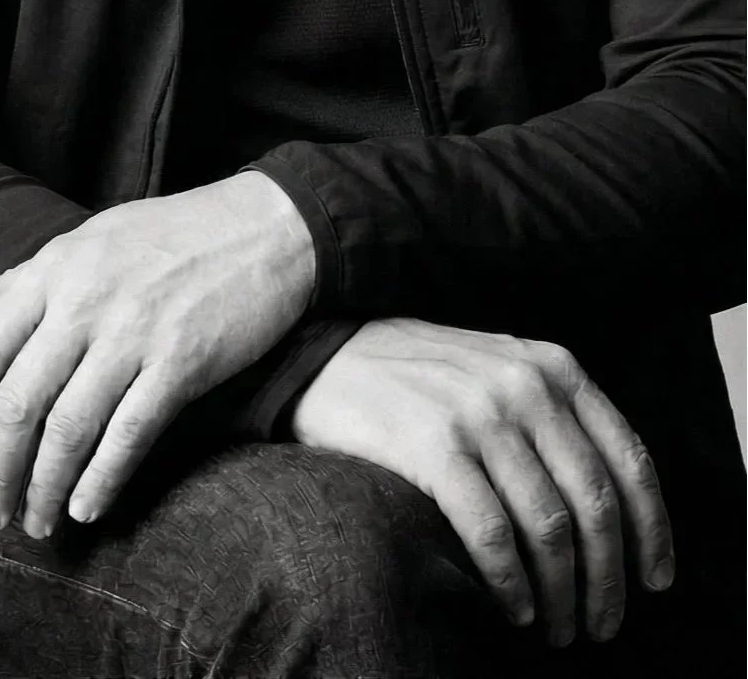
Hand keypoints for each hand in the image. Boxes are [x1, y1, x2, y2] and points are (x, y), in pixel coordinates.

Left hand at [0, 171, 313, 536]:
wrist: (263, 227)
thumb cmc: (168, 235)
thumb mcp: (84, 243)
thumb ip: (14, 282)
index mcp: (53, 269)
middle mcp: (86, 299)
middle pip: (19, 400)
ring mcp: (134, 330)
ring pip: (70, 426)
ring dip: (45, 487)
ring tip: (36, 524)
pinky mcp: (182, 360)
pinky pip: (130, 432)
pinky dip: (102, 478)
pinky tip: (86, 508)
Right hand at [291, 318, 673, 649]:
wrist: (328, 355)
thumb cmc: (421, 376)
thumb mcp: (502, 370)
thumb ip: (554, 416)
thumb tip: (608, 506)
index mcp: (554, 368)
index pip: (628, 458)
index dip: (651, 529)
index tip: (655, 579)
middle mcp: (526, 387)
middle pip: (595, 503)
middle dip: (608, 578)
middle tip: (602, 625)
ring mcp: (481, 415)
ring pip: (550, 527)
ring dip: (563, 594)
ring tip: (559, 629)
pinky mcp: (435, 447)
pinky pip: (493, 534)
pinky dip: (512, 584)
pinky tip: (515, 609)